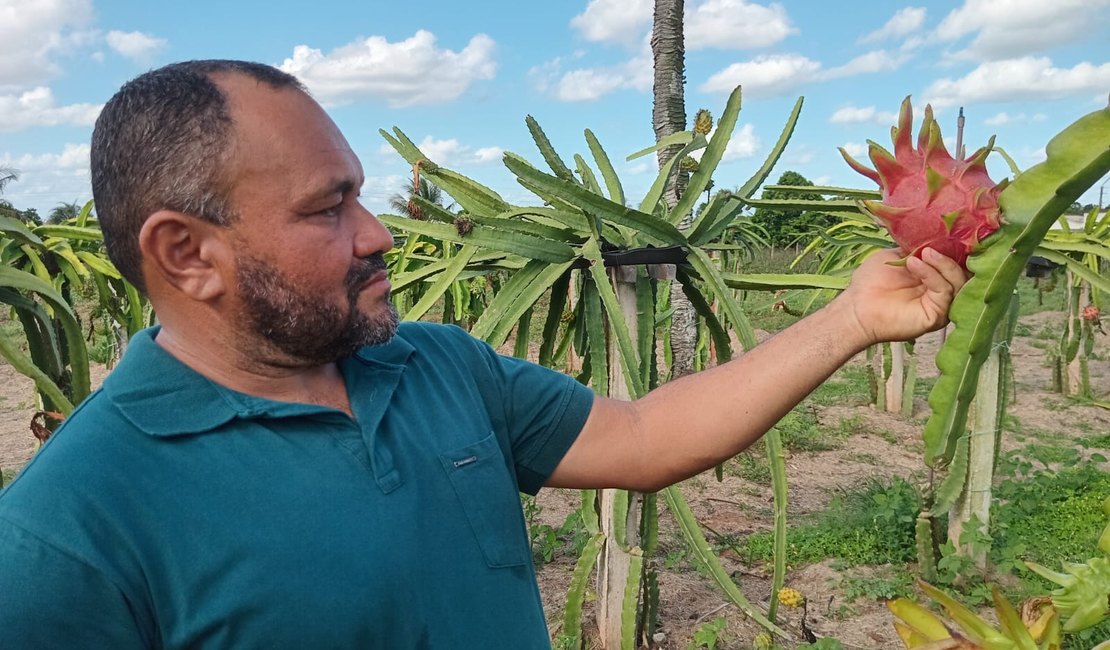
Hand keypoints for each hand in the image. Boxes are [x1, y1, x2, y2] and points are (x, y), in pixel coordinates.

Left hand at [837, 247, 967, 344]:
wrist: (856, 307)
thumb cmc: (871, 282)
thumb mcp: (896, 256)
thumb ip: (917, 248)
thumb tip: (935, 236)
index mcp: (934, 277)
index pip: (957, 261)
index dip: (955, 247)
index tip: (947, 233)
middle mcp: (941, 291)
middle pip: (964, 272)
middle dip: (951, 255)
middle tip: (932, 246)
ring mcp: (941, 305)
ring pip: (959, 282)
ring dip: (943, 263)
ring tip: (923, 254)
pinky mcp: (936, 315)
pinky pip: (944, 291)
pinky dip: (932, 274)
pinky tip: (914, 264)